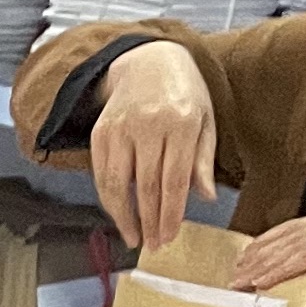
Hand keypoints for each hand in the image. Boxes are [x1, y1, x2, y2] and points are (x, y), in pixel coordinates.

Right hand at [87, 39, 218, 254]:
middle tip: (153, 245)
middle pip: (146, 185)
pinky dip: (109, 199)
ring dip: (124, 216)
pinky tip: (118, 214)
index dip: (170, 212)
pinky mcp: (100, 132)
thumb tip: (205, 197)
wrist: (148, 62)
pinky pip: (102, 174)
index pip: (174, 178)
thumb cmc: (183, 93)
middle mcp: (148, 125)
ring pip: (117, 184)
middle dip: (149, 220)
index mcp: (181, 122)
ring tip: (133, 236)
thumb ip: (202, 159)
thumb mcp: (205, 120)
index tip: (169, 236)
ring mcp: (120, 129)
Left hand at [231, 202, 305, 306]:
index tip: (245, 261)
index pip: (301, 226)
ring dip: (266, 264)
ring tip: (244, 281)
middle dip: (261, 253)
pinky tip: (265, 281)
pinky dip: (283, 268)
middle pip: (296, 231)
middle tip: (237, 273)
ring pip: (299, 242)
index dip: (268, 243)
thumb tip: (276, 276)